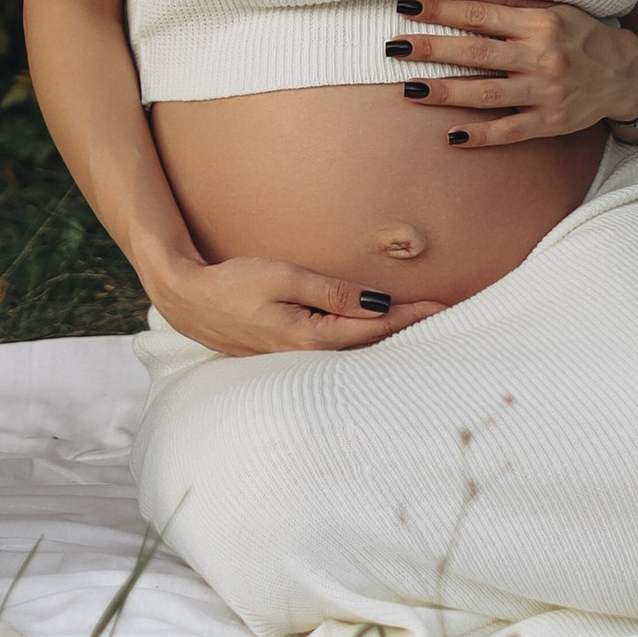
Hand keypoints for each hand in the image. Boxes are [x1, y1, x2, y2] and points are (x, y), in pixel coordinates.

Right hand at [146, 253, 450, 357]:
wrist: (190, 301)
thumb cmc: (233, 284)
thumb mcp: (283, 277)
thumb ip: (332, 291)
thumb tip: (379, 303)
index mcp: (311, 338)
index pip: (375, 327)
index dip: (412, 316)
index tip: (444, 307)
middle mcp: (310, 356)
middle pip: (372, 344)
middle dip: (409, 330)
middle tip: (447, 318)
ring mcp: (299, 359)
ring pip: (357, 349)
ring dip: (389, 337)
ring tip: (422, 326)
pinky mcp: (290, 354)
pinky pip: (338, 349)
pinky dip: (364, 339)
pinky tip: (376, 333)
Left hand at [389, 0, 637, 146]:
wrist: (626, 75)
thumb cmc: (581, 34)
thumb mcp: (550, 9)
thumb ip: (505, 1)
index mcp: (539, 24)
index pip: (480, 15)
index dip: (441, 10)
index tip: (406, 7)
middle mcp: (541, 57)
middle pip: (477, 53)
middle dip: (433, 49)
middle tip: (393, 47)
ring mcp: (546, 94)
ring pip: (488, 94)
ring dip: (446, 92)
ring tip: (409, 90)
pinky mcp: (551, 123)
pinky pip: (511, 131)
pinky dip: (481, 135)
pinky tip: (451, 136)